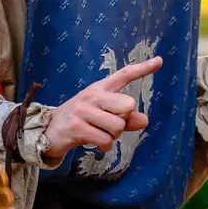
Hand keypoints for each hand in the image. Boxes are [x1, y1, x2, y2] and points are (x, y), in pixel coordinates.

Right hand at [43, 56, 162, 161]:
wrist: (47, 131)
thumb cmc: (80, 121)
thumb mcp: (102, 115)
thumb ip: (125, 118)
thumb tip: (145, 121)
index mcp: (99, 88)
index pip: (124, 75)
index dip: (143, 69)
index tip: (160, 61)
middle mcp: (92, 96)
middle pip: (127, 105)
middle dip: (123, 121)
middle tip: (109, 125)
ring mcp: (83, 111)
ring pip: (117, 126)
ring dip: (112, 136)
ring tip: (99, 134)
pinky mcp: (77, 127)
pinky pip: (105, 140)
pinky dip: (104, 147)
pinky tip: (95, 144)